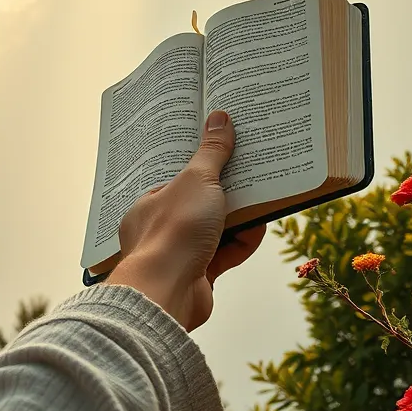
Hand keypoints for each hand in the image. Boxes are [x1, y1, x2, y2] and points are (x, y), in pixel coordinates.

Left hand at [106, 110, 266, 331]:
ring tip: (261, 195)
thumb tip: (220, 117)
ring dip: (238, 215)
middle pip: (198, 202)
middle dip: (225, 190)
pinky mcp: (199, 275)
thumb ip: (212, 152)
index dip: (201, 164)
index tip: (225, 150)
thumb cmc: (174, 231)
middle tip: (250, 171)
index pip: (177, 177)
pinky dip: (243, 242)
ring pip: (214, 228)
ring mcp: (179, 253)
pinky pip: (226, 252)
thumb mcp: (198, 180)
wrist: (168, 293)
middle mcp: (160, 227)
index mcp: (150, 202)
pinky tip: (258, 228)